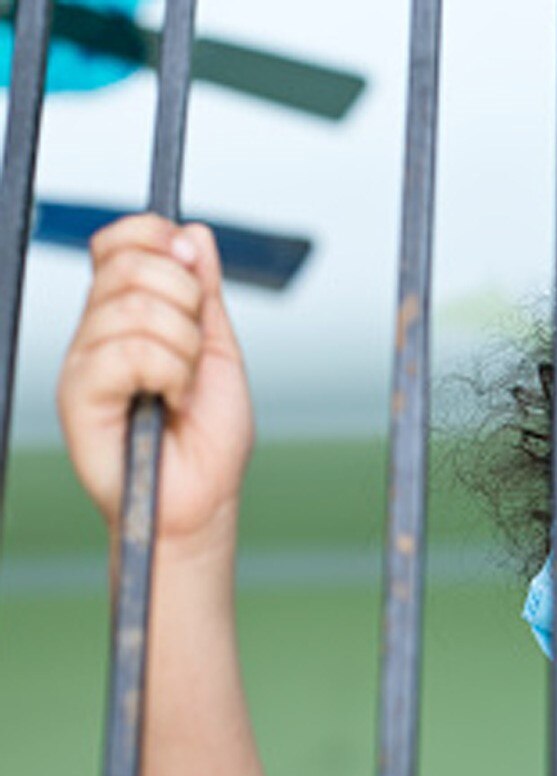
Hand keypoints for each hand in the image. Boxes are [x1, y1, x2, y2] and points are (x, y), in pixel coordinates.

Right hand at [57, 215, 253, 547]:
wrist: (202, 500)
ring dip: (184, 350)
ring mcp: (84, 360)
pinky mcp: (78, 393)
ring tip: (184, 388)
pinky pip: (129, 351)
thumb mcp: (219, 353)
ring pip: (137, 307)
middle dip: (187, 303)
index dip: (157, 239)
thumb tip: (194, 234)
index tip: (193, 269)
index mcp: (127, 315)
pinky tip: (170, 401)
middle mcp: (98, 331)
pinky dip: (170, 374)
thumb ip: (204, 295)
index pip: (121, 241)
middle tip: (195, 354)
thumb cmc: (209, 439)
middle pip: (131, 265)